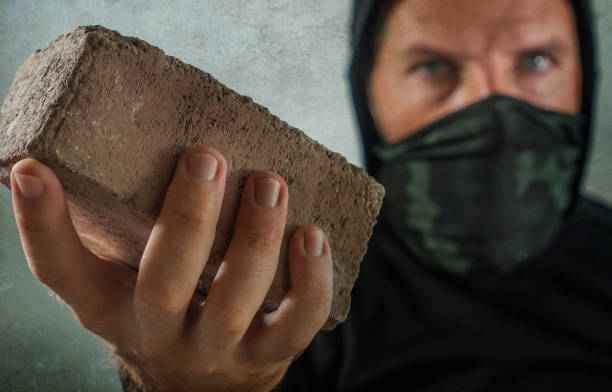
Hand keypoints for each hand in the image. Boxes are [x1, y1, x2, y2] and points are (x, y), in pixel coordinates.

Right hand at [10, 146, 332, 390]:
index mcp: (109, 305)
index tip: (36, 170)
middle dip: (188, 217)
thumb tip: (128, 141)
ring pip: (233, 301)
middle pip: (163, 282)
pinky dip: (311, 281)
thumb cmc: (164, 313)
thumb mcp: (127, 281)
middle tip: (207, 157)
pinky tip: (313, 236)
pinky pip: (295, 324)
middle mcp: (156, 331)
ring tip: (269, 184)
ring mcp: (215, 349)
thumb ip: (126, 230)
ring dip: (255, 239)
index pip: (60, 271)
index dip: (42, 223)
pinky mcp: (266, 355)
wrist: (201, 387)